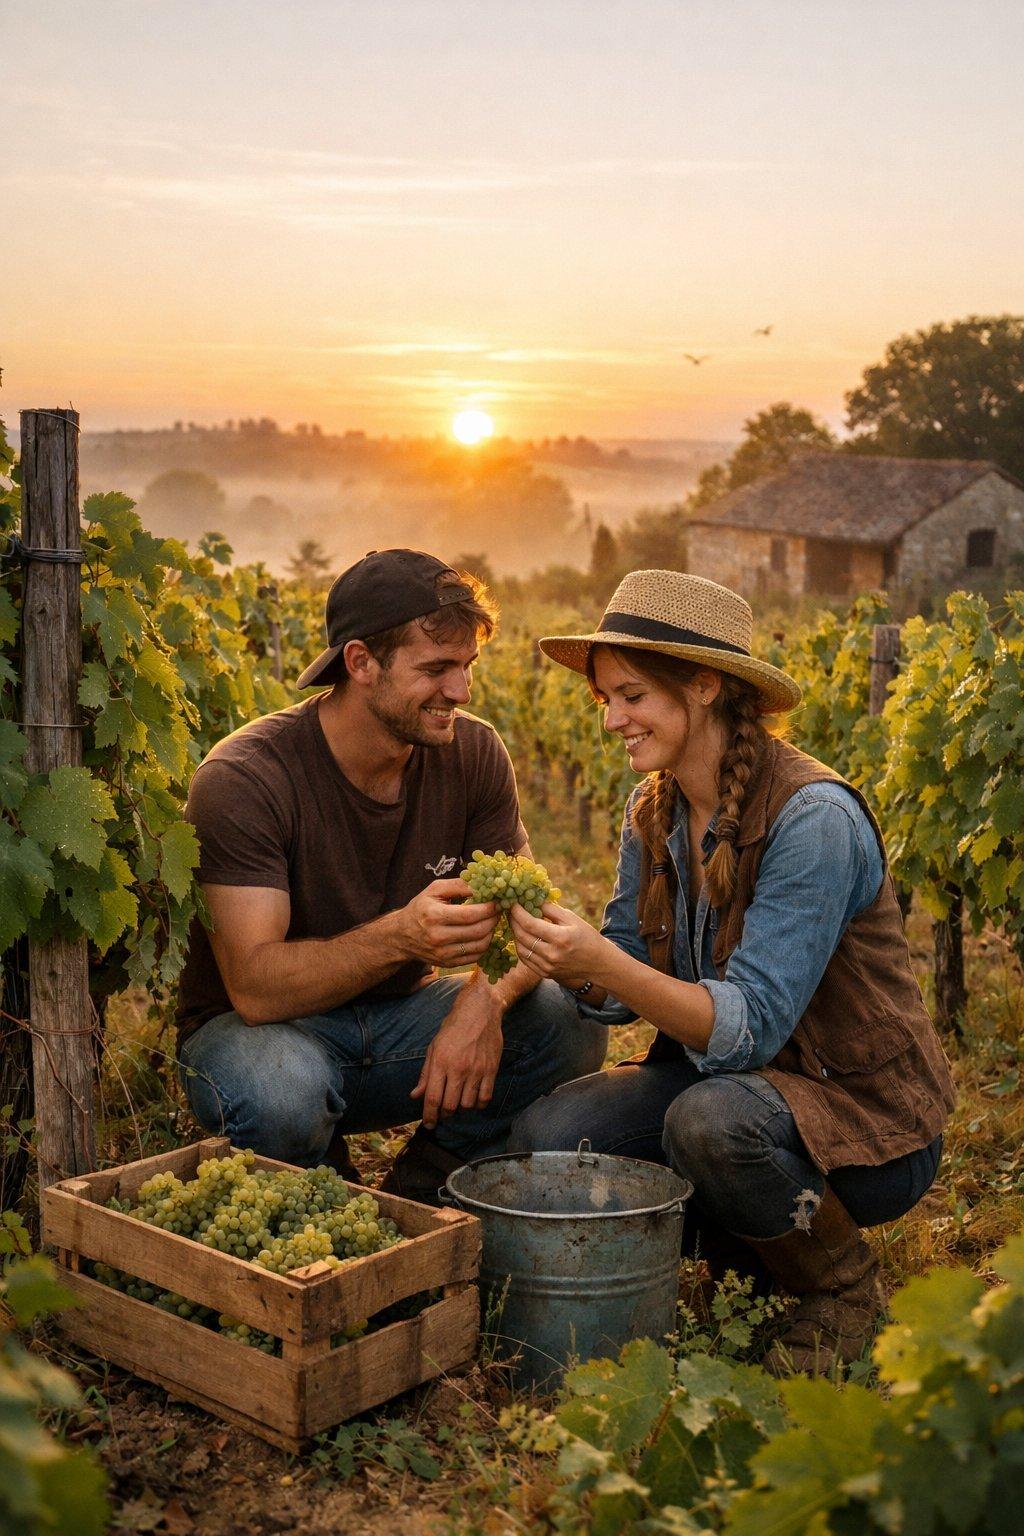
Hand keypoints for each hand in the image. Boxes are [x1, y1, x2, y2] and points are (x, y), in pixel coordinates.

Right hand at [398, 879, 496, 967]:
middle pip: (478, 930)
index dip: (488, 908)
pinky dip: (485, 944)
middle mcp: (438, 937)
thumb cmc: (421, 908)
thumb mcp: (435, 889)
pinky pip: (476, 956)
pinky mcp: (448, 963)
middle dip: (494, 919)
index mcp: (434, 915)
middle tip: (498, 910)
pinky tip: (483, 933)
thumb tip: (483, 882)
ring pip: (480, 945)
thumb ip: (459, 885)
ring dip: (492, 932)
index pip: (470, 914)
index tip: (497, 901)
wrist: (402, 935)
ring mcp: (443, 953)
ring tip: (491, 920)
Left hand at [410, 981, 503, 1128]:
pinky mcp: (491, 1070)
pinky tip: (473, 1100)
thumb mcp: (433, 1048)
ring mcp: (477, 1070)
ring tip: (457, 1103)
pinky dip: (478, 1105)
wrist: (479, 1011)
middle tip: (442, 1112)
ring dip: (460, 1109)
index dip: (429, 1116)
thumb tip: (415, 1095)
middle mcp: (459, 1069)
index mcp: (441, 1062)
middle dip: (444, 1114)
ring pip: (468, 1105)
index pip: (433, 1099)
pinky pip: (485, 1098)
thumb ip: (425, 1074)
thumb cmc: (453, 1028)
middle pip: (450, 1106)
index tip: (428, 1124)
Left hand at [508, 901, 601, 986]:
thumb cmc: (587, 937)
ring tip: (516, 923)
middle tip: (511, 911)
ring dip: (515, 934)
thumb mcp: (572, 918)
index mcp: (560, 938)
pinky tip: (522, 937)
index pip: (530, 924)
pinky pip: (525, 959)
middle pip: (522, 936)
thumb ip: (551, 909)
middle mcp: (551, 954)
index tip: (513, 904)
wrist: (598, 963)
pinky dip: (520, 947)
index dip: (518, 913)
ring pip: (521, 948)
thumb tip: (533, 900)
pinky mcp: (545, 973)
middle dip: (514, 921)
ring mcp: (547, 966)